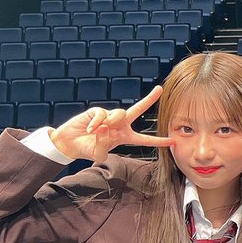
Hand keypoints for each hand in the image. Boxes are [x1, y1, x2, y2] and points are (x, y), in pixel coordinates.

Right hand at [48, 86, 172, 161]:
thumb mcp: (98, 154)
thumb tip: (105, 129)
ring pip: (119, 113)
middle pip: (137, 110)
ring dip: (110, 123)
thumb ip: (103, 145)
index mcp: (124, 137)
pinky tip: (90, 129)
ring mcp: (109, 117)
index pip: (144, 139)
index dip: (158, 140)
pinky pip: (102, 115)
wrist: (69, 143)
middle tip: (160, 89)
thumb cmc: (85, 149)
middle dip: (149, 99)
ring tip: (98, 131)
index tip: (172, 140)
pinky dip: (96, 123)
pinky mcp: (98, 112)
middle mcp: (119, 125)